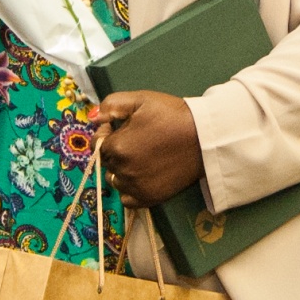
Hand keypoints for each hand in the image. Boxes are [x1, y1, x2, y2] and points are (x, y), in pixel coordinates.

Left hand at [95, 90, 203, 209]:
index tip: (122, 128)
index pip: (97, 145)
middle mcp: (123, 171)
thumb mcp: (141, 99)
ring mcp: (136, 187)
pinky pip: (127, 200)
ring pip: (116, 181)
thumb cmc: (173, 115)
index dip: (107, 134)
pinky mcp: (150, 198)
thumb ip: (111, 105)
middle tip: (137, 140)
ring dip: (122, 171)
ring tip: (142, 158)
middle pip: (107, 163)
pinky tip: (143, 176)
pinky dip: (130, 190)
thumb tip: (93, 118)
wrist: (205, 137)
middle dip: (116, 151)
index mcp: (118, 147)